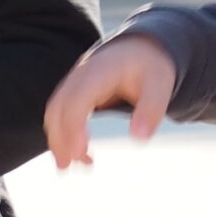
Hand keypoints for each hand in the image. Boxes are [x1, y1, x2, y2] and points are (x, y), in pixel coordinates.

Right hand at [44, 34, 178, 167]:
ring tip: (70, 166)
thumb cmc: (151, 68)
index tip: (80, 151)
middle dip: (59, 136)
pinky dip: (64, 135)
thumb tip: (140, 139)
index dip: (74, 125)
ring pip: (55, 111)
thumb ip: (151, 110)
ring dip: (58, 139)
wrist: (142, 50)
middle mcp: (81, 74)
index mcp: (101, 70)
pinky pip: (61, 114)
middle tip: (66, 166)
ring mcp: (75, 82)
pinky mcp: (75, 93)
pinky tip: (80, 155)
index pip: (78, 98)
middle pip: (59, 105)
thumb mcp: (161, 85)